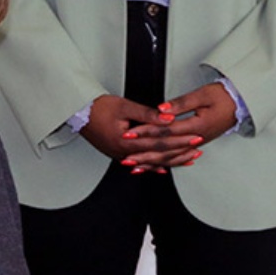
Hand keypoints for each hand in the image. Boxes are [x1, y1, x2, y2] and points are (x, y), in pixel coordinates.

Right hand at [78, 94, 202, 170]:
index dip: (178, 140)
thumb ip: (147, 114)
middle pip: (158, 154)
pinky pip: (140, 162)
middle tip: (197, 148)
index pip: (159, 142)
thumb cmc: (97, 108)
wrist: (78, 113)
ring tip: (187, 159)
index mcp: (127, 141)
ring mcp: (121, 155)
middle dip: (179, 152)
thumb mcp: (124, 106)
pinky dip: (153, 165)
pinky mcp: (118, 154)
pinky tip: (163, 168)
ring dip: (170, 160)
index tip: (193, 138)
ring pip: (150, 161)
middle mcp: (125, 152)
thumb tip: (167, 118)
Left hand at [118, 83, 237, 172]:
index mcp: (197, 126)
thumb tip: (162, 109)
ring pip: (171, 157)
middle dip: (144, 153)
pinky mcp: (197, 143)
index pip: (165, 131)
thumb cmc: (223, 97)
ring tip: (135, 166)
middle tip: (126, 157)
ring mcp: (197, 143)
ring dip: (152, 162)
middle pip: (166, 148)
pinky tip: (154, 166)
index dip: (146, 132)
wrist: (240, 104)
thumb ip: (181, 104)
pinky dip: (164, 162)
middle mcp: (196, 139)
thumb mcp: (202, 95)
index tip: (131, 133)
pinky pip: (178, 157)